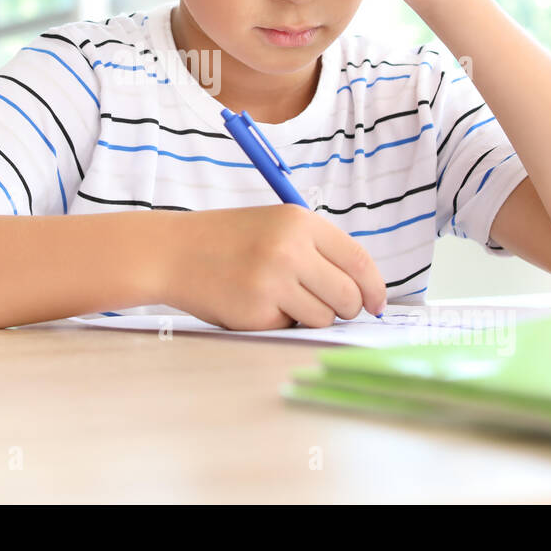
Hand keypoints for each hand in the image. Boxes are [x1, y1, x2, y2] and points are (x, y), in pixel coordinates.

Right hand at [161, 204, 388, 329]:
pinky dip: (281, 323)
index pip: (359, 261)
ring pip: (323, 318)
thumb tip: (364, 292)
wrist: (173, 252)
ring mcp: (272, 282)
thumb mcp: (276, 225)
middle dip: (346, 309)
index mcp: (299, 221)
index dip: (375, 288)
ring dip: (311, 316)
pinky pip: (291, 329)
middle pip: (348, 296)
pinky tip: (256, 304)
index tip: (377, 304)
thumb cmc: (229, 240)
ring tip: (280, 298)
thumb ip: (318, 249)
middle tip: (329, 306)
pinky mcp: (256, 313)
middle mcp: (289, 249)